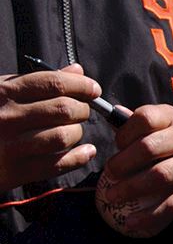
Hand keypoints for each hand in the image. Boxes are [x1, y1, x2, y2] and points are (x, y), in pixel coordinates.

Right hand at [0, 64, 98, 191]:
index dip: (81, 85)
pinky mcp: (14, 172)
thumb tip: (77, 71)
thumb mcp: (1, 91)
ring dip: (78, 133)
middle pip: (63, 109)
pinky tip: (87, 151)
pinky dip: (79, 157)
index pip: (53, 83)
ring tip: (75, 131)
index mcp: (3, 92)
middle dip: (82, 109)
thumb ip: (39, 82)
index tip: (93, 89)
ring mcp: (10, 146)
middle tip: (82, 112)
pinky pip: (57, 164)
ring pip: (63, 136)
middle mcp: (6, 117)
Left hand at [100, 104, 172, 236]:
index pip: (146, 118)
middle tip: (109, 175)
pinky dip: (150, 216)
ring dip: (131, 189)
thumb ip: (144, 124)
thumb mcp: (170, 126)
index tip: (117, 146)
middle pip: (149, 148)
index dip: (125, 132)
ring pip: (160, 177)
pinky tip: (132, 222)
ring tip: (112, 197)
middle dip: (123, 163)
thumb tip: (113, 112)